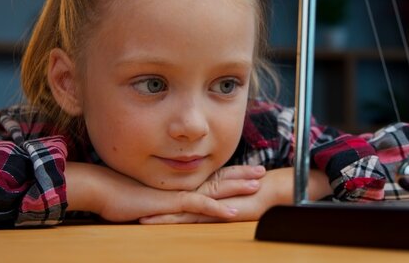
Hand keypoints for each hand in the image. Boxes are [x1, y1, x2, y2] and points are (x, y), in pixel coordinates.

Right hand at [65, 162, 264, 222]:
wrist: (102, 189)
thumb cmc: (120, 193)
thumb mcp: (148, 195)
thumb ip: (162, 196)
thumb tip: (168, 197)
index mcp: (180, 181)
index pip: (212, 175)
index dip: (232, 171)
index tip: (248, 169)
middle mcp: (184, 183)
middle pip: (220, 177)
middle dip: (243, 174)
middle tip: (263, 172)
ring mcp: (180, 192)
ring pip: (216, 188)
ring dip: (238, 187)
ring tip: (258, 186)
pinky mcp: (173, 203)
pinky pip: (201, 206)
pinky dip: (218, 210)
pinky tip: (234, 213)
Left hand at [139, 168, 331, 223]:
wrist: (277, 188)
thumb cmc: (260, 194)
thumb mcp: (236, 199)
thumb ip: (222, 202)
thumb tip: (214, 210)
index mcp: (209, 191)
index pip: (183, 198)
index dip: (163, 201)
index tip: (143, 205)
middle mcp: (206, 194)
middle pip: (177, 202)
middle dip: (154, 206)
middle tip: (131, 211)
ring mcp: (211, 200)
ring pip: (180, 208)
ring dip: (160, 215)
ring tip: (139, 219)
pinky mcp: (218, 208)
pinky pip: (193, 214)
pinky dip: (175, 217)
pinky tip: (159, 221)